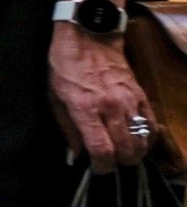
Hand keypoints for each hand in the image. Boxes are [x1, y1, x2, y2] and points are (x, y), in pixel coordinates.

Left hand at [47, 24, 151, 173]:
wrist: (88, 38)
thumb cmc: (64, 66)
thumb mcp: (54, 97)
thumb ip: (67, 128)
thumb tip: (76, 154)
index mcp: (85, 108)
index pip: (102, 149)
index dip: (102, 166)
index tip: (98, 168)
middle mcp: (110, 107)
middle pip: (126, 149)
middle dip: (119, 163)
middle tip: (110, 163)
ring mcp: (129, 100)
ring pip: (142, 140)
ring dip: (135, 154)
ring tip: (124, 155)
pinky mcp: (141, 94)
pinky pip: (152, 124)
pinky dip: (148, 138)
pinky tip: (139, 142)